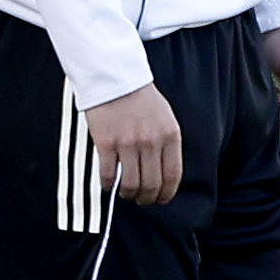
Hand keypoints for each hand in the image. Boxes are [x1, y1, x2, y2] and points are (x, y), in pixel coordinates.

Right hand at [85, 83, 183, 205]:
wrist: (116, 79)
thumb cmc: (142, 99)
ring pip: (131, 184)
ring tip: (126, 193)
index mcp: (170, 136)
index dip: (167, 193)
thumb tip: (164, 173)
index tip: (161, 200)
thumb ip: (167, 144)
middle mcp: (151, 142)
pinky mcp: (106, 143)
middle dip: (147, 198)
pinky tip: (109, 184)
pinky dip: (109, 185)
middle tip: (142, 200)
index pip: (172, 175)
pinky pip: (109, 174)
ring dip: (128, 194)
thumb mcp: (166, 119)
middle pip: (152, 184)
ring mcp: (128, 143)